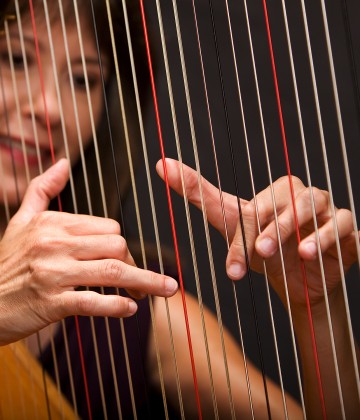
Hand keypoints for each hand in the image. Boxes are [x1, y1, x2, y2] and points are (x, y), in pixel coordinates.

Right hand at [0, 159, 177, 344]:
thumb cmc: (6, 262)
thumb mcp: (20, 220)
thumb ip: (42, 188)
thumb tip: (62, 162)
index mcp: (54, 223)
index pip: (109, 228)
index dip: (124, 246)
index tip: (127, 260)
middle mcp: (55, 244)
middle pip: (117, 246)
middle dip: (137, 264)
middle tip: (144, 280)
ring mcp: (53, 274)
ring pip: (113, 272)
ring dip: (145, 282)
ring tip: (164, 290)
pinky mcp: (51, 303)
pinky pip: (93, 302)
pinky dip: (117, 306)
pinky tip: (131, 309)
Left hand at [157, 158, 357, 312]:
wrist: (296, 282)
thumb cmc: (262, 251)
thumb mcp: (228, 224)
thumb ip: (197, 192)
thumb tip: (160, 162)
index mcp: (275, 192)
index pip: (258, 206)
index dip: (245, 233)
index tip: (233, 266)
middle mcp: (301, 195)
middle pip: (286, 204)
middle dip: (272, 230)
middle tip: (259, 252)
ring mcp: (326, 210)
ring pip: (316, 206)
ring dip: (301, 229)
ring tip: (293, 252)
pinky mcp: (346, 228)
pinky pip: (344, 223)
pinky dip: (329, 236)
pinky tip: (313, 253)